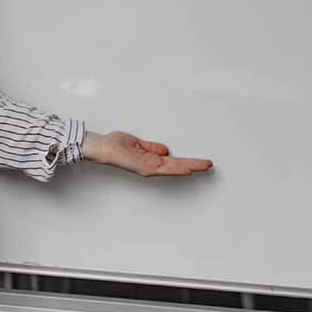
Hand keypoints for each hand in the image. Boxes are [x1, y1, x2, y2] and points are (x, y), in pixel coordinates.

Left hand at [81, 130, 213, 176]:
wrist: (101, 147)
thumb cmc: (114, 145)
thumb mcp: (137, 143)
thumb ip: (151, 147)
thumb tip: (166, 151)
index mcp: (150, 160)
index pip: (173, 162)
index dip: (187, 162)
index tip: (200, 162)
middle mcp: (151, 166)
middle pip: (177, 166)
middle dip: (194, 165)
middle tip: (209, 165)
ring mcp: (148, 168)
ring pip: (174, 168)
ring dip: (190, 166)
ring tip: (204, 166)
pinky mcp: (143, 167)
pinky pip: (163, 168)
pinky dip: (176, 168)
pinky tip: (186, 168)